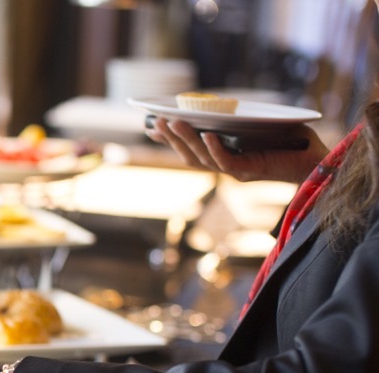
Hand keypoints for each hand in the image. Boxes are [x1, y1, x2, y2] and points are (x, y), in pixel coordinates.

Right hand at [146, 117, 327, 183]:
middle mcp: (227, 166)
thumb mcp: (261, 125)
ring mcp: (236, 170)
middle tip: (156, 122)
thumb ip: (241, 120)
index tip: (152, 127)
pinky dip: (215, 148)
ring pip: (202, 159)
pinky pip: (226, 161)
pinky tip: (208, 135)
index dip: (171, 140)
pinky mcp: (250, 171)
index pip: (191, 150)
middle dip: (172, 139)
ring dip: (186, 141)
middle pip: (190, 156)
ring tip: (174, 123)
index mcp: (226, 156)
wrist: (317, 161)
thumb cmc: (293, 142)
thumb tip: (220, 103)